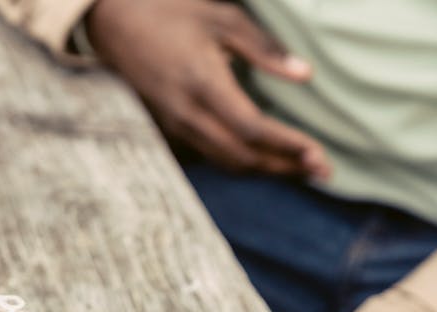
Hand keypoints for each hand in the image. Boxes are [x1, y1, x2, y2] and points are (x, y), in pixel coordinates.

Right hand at [85, 0, 329, 177]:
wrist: (113, 24)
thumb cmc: (170, 13)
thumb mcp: (222, 18)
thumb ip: (264, 48)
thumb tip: (305, 75)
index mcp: (204, 84)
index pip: (252, 129)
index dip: (288, 146)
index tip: (319, 153)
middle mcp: (188, 113)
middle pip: (243, 156)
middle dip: (285, 167)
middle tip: (323, 171)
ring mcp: (177, 124)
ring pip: (228, 161)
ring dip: (267, 169)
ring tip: (301, 168)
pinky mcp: (172, 127)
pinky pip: (213, 154)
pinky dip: (245, 162)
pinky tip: (267, 158)